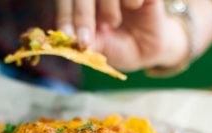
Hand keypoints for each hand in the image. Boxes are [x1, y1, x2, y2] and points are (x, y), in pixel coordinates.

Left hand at [55, 0, 188, 70]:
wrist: (146, 49)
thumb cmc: (116, 45)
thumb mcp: (99, 46)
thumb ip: (85, 41)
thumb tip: (69, 40)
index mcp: (79, 2)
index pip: (65, 1)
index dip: (65, 18)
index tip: (69, 38)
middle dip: (82, 17)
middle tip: (86, 41)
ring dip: (108, 9)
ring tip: (113, 23)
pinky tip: (135, 6)